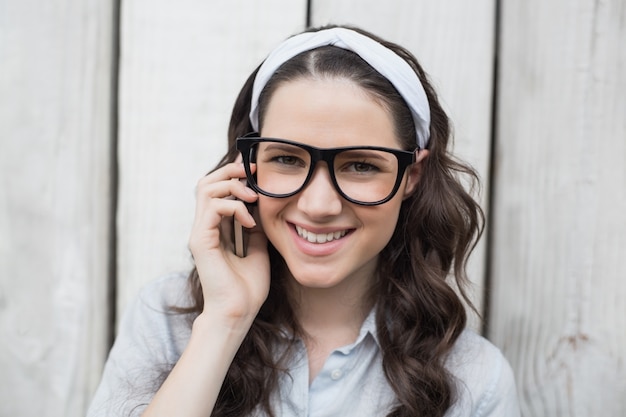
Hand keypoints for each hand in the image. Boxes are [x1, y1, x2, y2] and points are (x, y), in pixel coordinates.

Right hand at [188, 161, 268, 325]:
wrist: (238, 312)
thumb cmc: (247, 287)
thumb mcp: (258, 248)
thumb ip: (255, 227)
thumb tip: (262, 209)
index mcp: (216, 227)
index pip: (217, 189)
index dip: (233, 174)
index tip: (255, 170)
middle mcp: (204, 227)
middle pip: (206, 182)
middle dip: (230, 171)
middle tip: (252, 173)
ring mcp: (200, 233)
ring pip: (206, 189)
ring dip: (233, 187)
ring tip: (253, 199)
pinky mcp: (200, 241)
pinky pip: (212, 209)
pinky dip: (234, 208)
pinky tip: (250, 223)